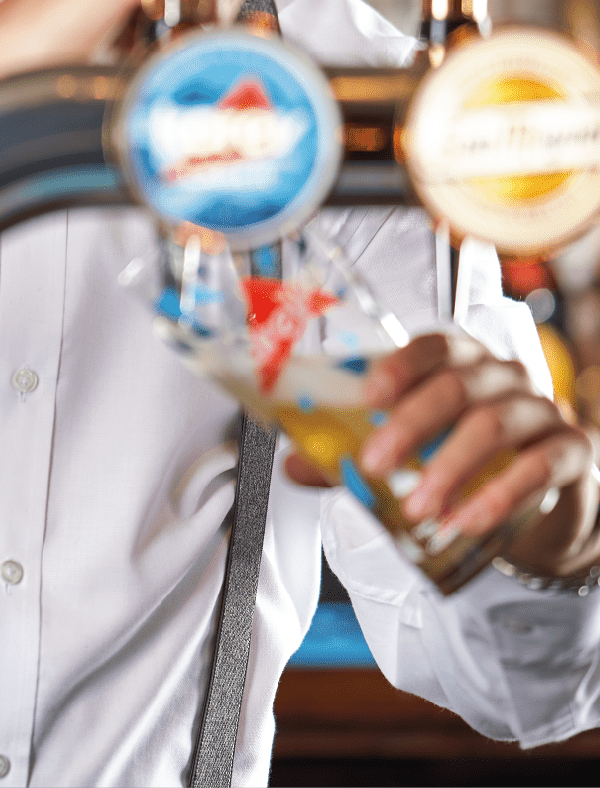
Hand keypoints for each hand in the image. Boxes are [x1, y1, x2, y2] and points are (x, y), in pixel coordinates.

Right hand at [0, 0, 246, 156]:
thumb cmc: (53, 51)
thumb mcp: (120, 14)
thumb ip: (166, 5)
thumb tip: (232, 28)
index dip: (200, 13)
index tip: (165, 43)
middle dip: (203, 17)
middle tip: (153, 49)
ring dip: (198, 23)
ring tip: (142, 47)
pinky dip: (195, 23)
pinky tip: (145, 43)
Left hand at [284, 329, 599, 578]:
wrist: (546, 498)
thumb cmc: (470, 458)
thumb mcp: (414, 452)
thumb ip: (356, 455)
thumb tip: (295, 464)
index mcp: (460, 361)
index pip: (432, 345)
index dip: (399, 366)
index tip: (367, 397)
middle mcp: (502, 376)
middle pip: (455, 386)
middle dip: (410, 426)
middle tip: (374, 465)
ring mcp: (540, 410)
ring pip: (494, 425)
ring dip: (449, 468)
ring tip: (415, 507)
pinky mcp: (571, 452)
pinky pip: (541, 466)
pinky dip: (499, 495)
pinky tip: (466, 521)